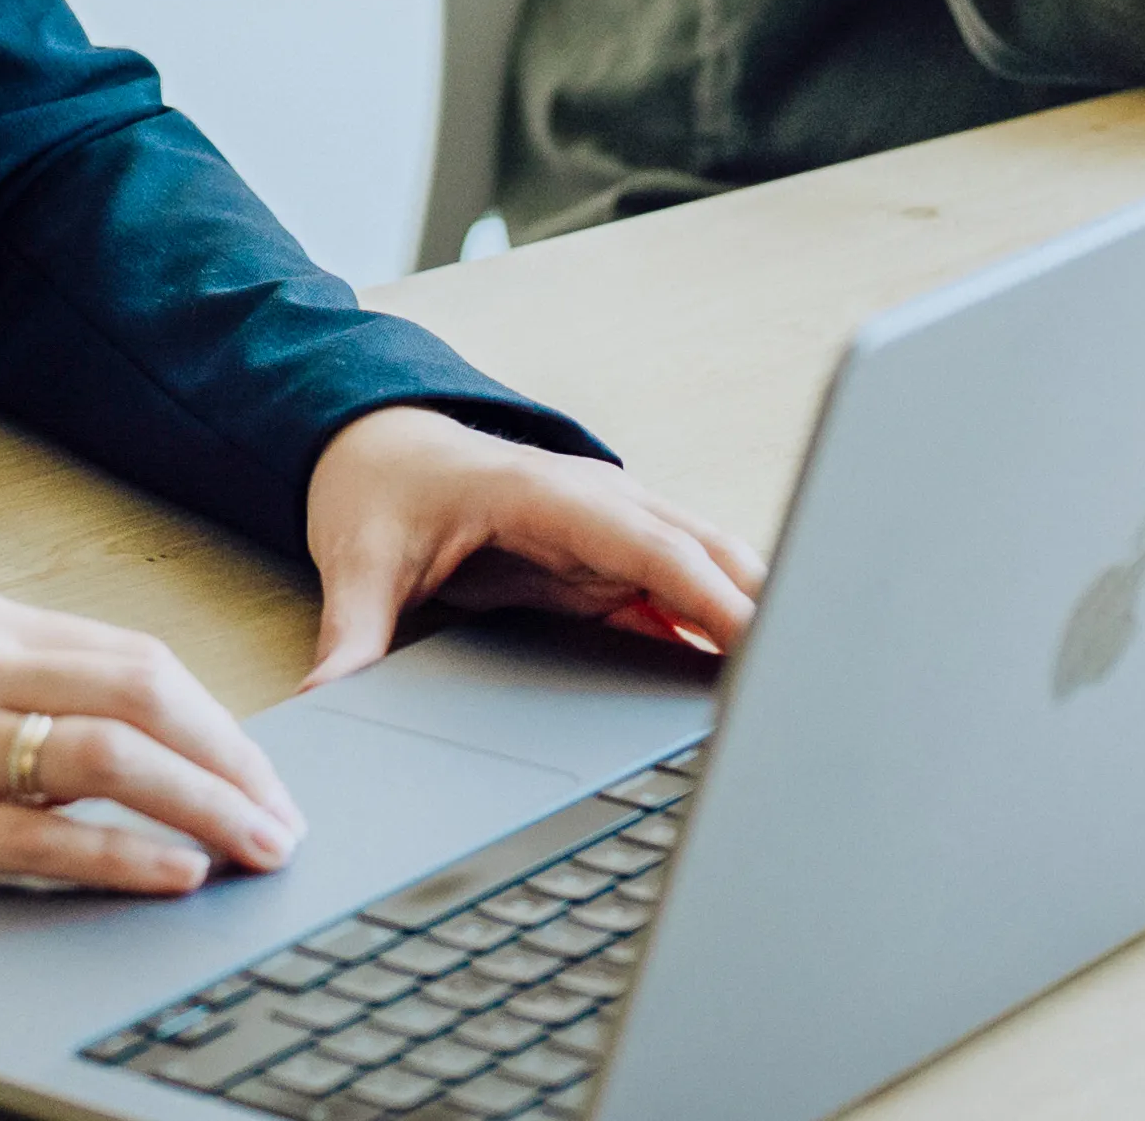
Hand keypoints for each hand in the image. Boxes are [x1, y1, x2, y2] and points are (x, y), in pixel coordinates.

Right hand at [0, 590, 304, 902]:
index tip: (263, 772)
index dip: (216, 721)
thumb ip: (36, 681)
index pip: (136, 660)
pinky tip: (171, 872)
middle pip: (140, 695)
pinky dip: (118, 854)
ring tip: (252, 845)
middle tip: (280, 816)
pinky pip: (36, 837)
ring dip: (198, 802)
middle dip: (228, 759)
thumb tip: (155, 738)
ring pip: (103, 757)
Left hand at [303, 406, 766, 689]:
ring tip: (809, 688)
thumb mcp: (358, 559)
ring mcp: (614, 534)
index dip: (709, 593)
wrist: (376, 446)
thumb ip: (351, 634)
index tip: (759, 637)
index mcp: (548, 495)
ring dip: (757, 617)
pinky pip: (684, 598)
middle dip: (765, 607)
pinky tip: (754, 683)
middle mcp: (599, 507)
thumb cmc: (378, 490)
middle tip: (820, 676)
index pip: (649, 544)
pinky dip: (724, 632)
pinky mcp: (612, 565)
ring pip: (711, 571)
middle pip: (706, 555)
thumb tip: (324, 698)